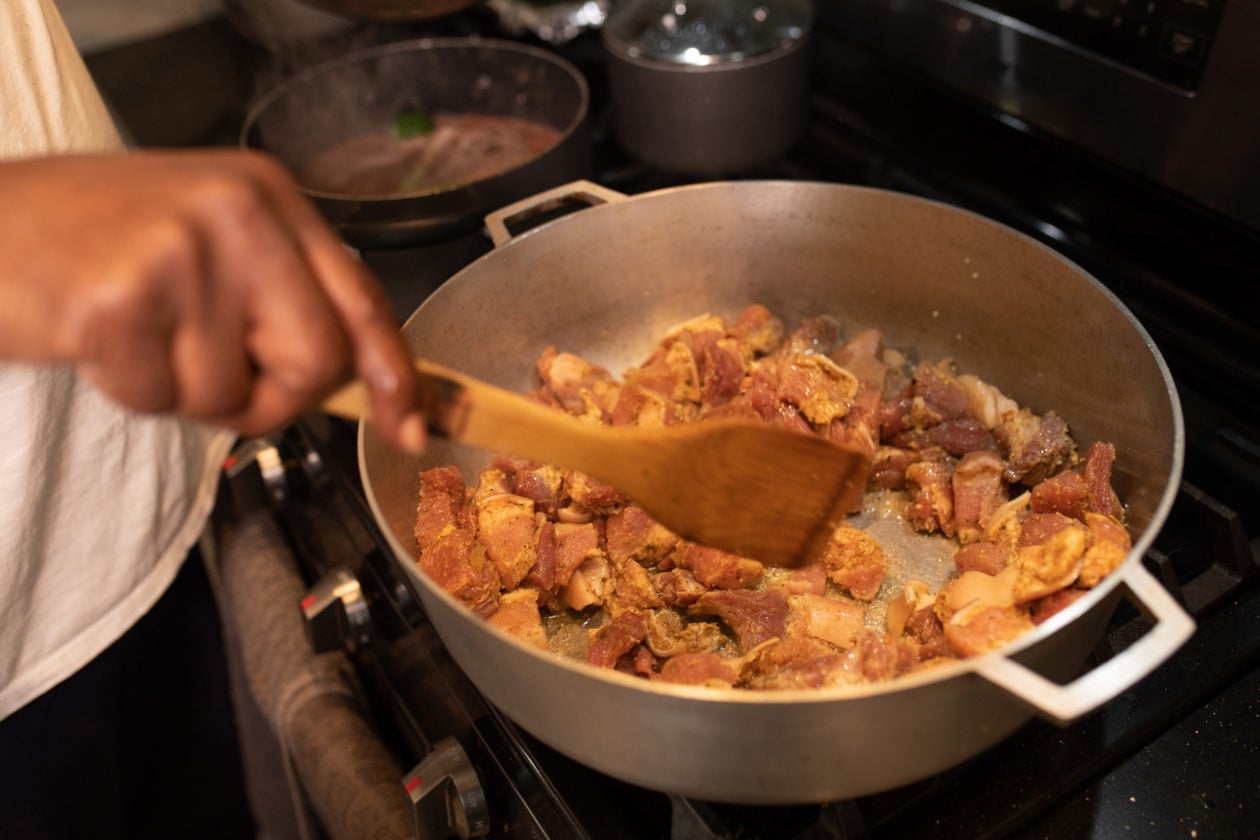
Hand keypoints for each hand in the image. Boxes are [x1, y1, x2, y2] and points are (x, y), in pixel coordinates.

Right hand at [0, 149, 424, 451]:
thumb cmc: (99, 243)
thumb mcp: (212, 245)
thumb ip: (285, 296)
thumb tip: (367, 383)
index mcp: (270, 195)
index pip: (362, 296)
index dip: (392, 371)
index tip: (408, 425)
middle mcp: (238, 211)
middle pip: (316, 359)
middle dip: (270, 395)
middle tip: (209, 369)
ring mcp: (181, 250)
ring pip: (233, 393)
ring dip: (185, 392)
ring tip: (140, 334)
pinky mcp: (121, 299)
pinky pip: (164, 401)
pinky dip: (133, 392)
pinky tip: (101, 339)